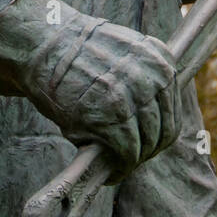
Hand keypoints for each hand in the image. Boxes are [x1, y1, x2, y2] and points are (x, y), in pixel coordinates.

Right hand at [0, 15, 181, 179]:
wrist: (44, 44)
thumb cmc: (78, 53)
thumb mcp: (124, 51)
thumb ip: (145, 76)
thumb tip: (155, 115)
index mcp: (159, 61)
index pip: (172, 110)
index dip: (160, 132)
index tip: (147, 144)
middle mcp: (151, 77)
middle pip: (165, 130)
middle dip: (149, 150)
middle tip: (131, 159)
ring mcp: (132, 96)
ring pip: (147, 144)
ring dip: (134, 160)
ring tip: (119, 166)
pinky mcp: (110, 117)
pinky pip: (127, 152)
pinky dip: (121, 168)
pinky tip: (112, 172)